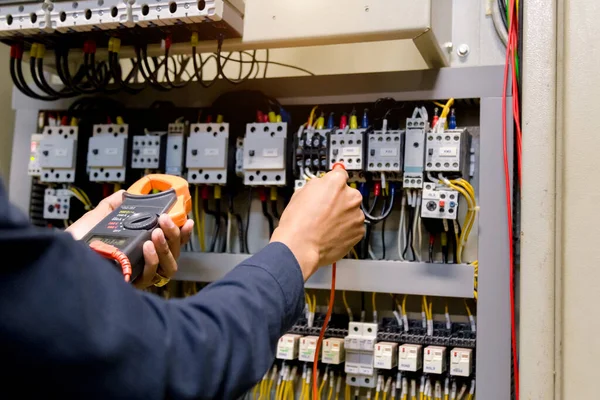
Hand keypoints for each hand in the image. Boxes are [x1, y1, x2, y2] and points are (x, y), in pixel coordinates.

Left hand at [66, 190, 193, 287]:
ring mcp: (138, 275)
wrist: (60, 255)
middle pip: (174, 254)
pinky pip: (151, 276)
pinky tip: (148, 247)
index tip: (187, 221)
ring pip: (168, 266)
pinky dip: (153, 260)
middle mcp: (143, 263)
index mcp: (140, 248)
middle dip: (174, 235)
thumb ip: (114, 205)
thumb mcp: (99, 217)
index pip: (171, 243)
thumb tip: (126, 193)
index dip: (182, 233)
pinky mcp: (130, 284)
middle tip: (164, 221)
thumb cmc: (77, 242)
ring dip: (166, 248)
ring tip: (156, 233)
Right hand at [270, 168, 364, 279]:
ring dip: (343, 216)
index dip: (333, 182)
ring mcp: (356, 215)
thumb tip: (321, 185)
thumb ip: (316, 185)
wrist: (300, 247)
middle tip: (324, 210)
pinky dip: (346, 230)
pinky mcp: (359, 232)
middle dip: (339, 201)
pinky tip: (331, 233)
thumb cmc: (298, 223)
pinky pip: (354, 227)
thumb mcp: (300, 193)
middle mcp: (351, 196)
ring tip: (326, 225)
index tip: (332, 186)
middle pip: (348, 194)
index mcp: (336, 182)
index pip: (340, 174)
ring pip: (352, 212)